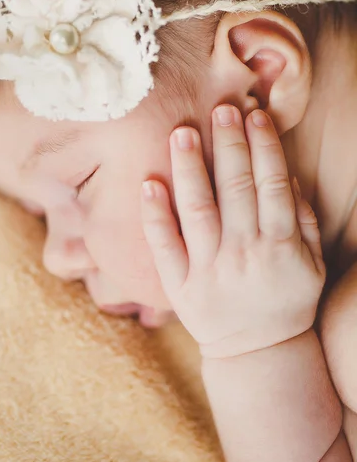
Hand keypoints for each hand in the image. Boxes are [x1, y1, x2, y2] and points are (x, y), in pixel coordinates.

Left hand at [141, 106, 325, 358]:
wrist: (257, 352)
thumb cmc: (286, 300)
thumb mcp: (311, 263)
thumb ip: (303, 220)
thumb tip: (289, 175)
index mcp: (280, 244)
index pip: (272, 184)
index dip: (263, 147)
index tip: (254, 114)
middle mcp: (244, 253)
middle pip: (236, 190)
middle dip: (229, 146)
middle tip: (221, 109)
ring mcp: (209, 270)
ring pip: (198, 210)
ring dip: (191, 169)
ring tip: (182, 133)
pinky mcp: (181, 286)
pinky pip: (165, 247)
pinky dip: (155, 215)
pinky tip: (148, 183)